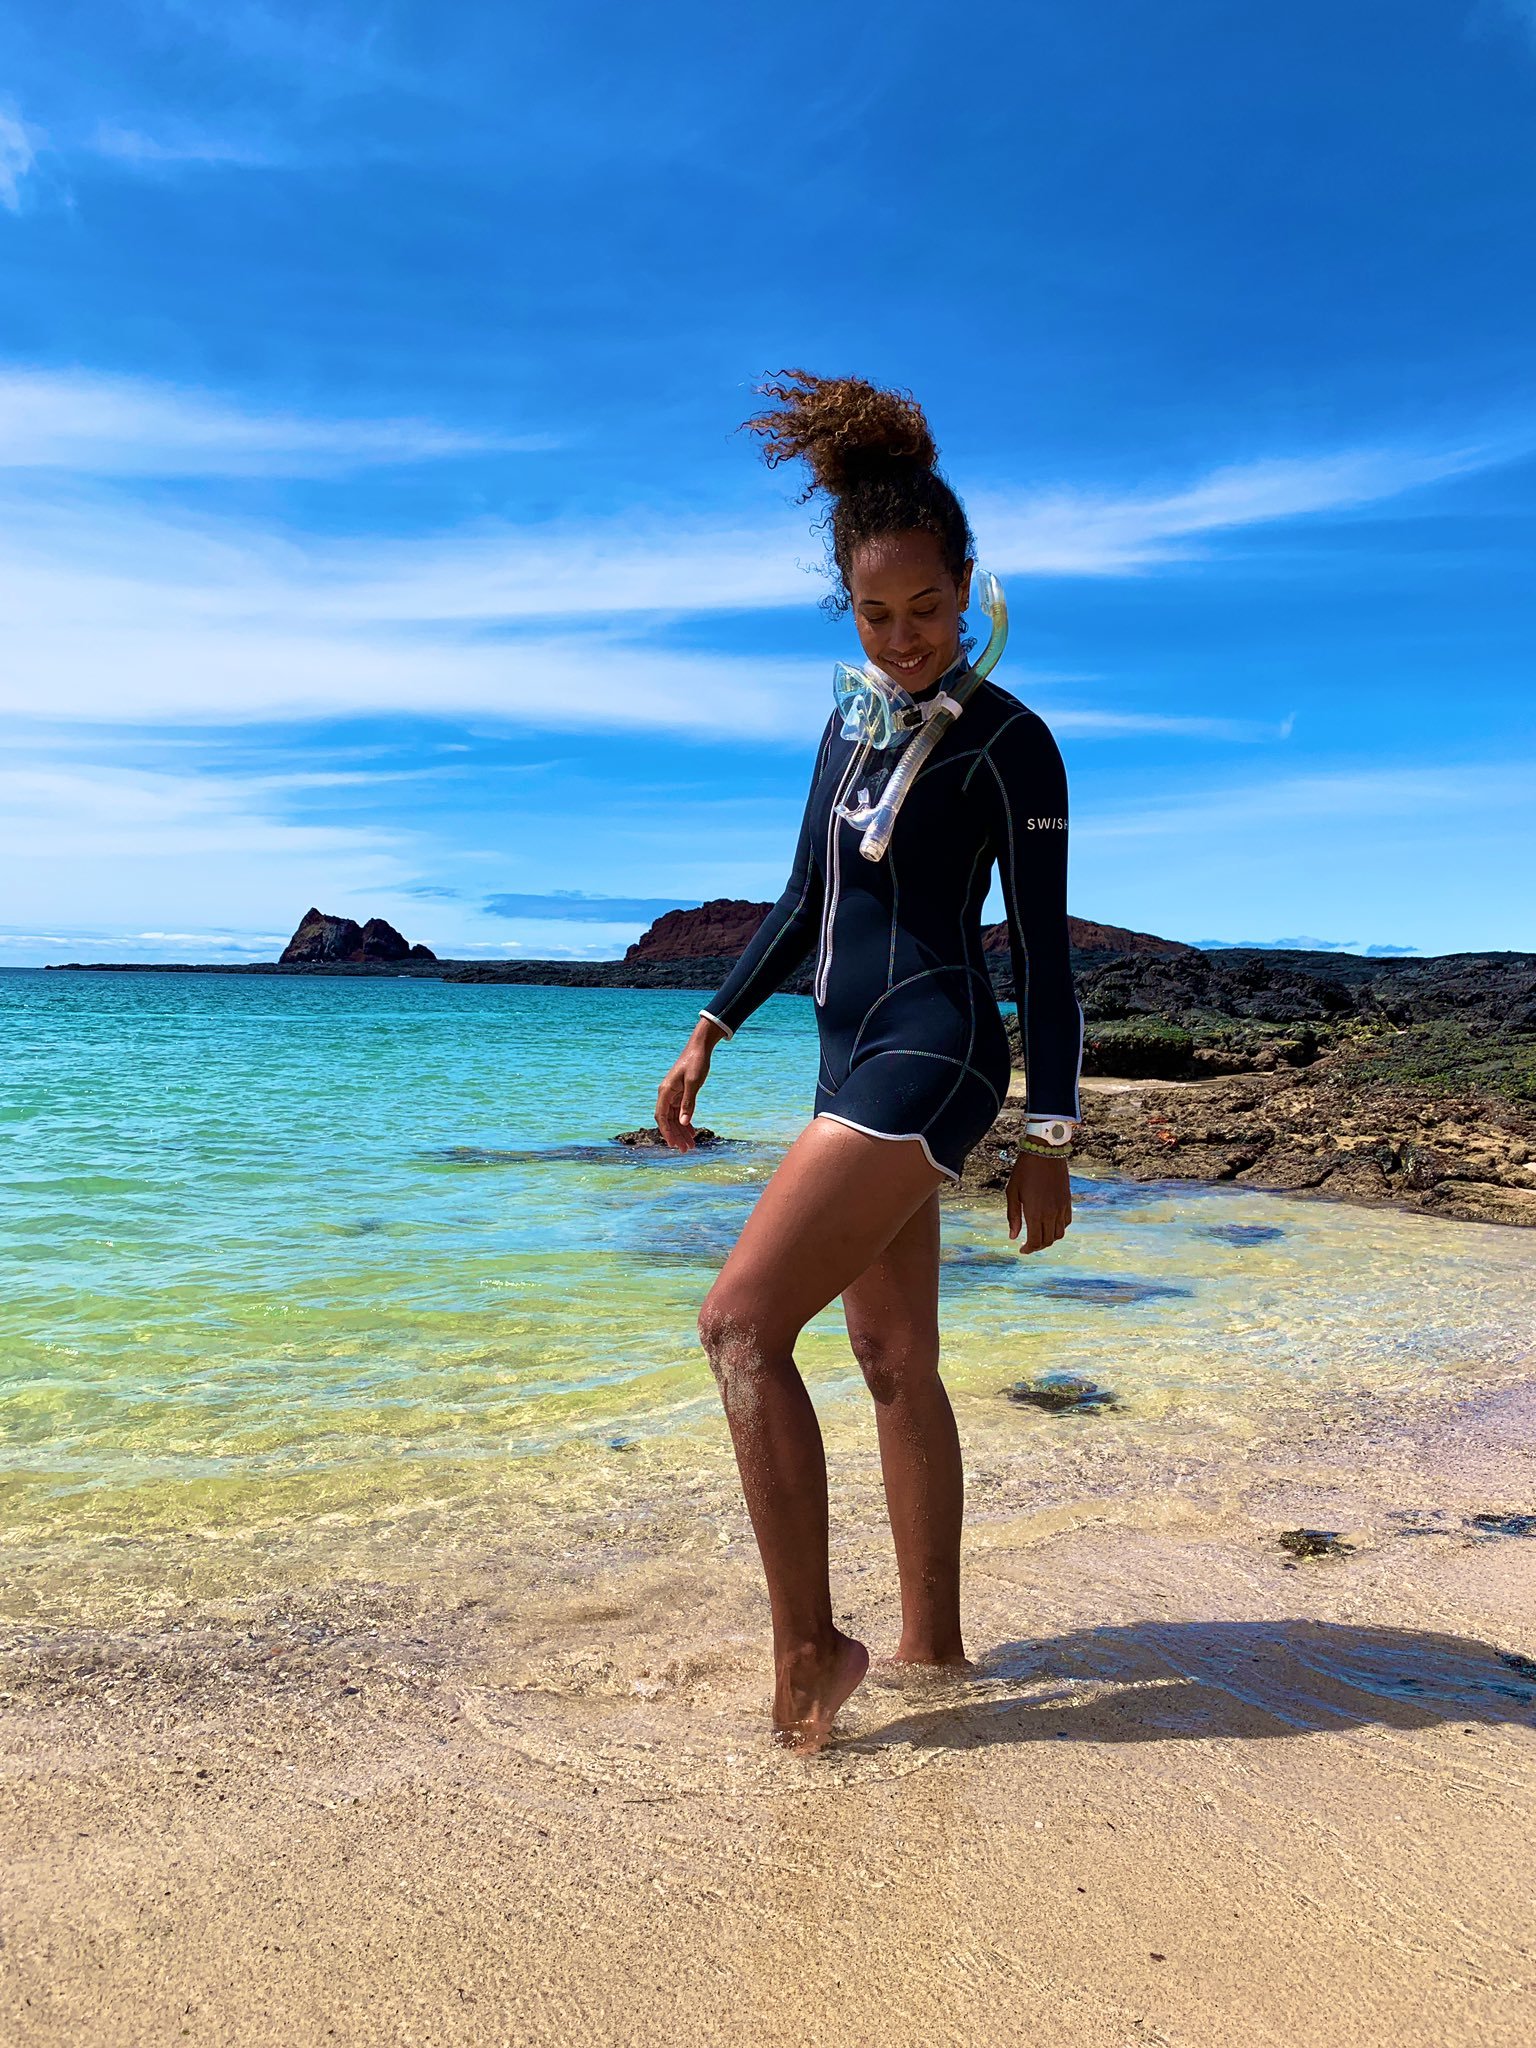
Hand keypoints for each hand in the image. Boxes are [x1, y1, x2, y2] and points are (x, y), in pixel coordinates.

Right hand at [654, 1021, 719, 1150]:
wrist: (700, 1048)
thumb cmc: (696, 1062)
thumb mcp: (694, 1083)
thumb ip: (688, 1103)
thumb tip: (684, 1123)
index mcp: (665, 1091)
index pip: (661, 1117)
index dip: (667, 1132)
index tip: (674, 1145)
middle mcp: (666, 1094)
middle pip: (668, 1120)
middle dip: (676, 1136)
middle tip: (686, 1150)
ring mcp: (673, 1094)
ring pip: (675, 1118)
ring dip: (682, 1132)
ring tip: (691, 1145)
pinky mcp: (680, 1093)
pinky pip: (681, 1112)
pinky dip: (686, 1122)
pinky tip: (693, 1132)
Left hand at [1006, 1151, 1071, 1253]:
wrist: (1045, 1151)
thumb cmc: (1024, 1170)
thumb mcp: (1012, 1192)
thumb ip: (1013, 1216)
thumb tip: (1013, 1236)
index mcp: (1035, 1213)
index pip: (1035, 1241)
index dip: (1028, 1249)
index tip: (1021, 1250)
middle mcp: (1051, 1213)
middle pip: (1048, 1241)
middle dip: (1037, 1246)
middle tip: (1028, 1244)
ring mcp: (1061, 1207)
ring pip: (1059, 1234)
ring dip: (1049, 1239)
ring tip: (1039, 1235)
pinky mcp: (1067, 1201)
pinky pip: (1067, 1222)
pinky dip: (1059, 1228)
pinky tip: (1050, 1224)